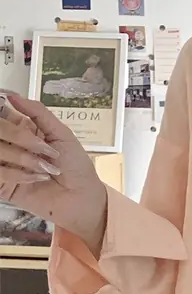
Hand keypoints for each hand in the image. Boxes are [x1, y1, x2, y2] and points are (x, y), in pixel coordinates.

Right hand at [0, 92, 107, 250]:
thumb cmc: (77, 167)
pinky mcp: (3, 184)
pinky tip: (35, 179)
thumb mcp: (62, 134)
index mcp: (21, 129)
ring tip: (45, 168)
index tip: (15, 119)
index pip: (1, 113)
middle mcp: (9, 144)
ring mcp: (5, 163)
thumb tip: (12, 94)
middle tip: (41, 149)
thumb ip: (38, 112)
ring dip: (21, 158)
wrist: (82, 199)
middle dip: (19, 137)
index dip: (3, 112)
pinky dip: (16, 174)